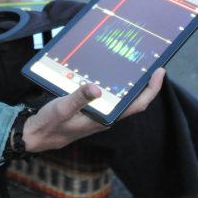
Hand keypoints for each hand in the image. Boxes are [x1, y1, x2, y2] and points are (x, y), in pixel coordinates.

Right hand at [22, 68, 164, 152]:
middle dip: (144, 83)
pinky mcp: (92, 111)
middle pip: (133, 99)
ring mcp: (100, 114)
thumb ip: (79, 98)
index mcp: (105, 118)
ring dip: (130, 83)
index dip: (151, 89)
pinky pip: (110, 97)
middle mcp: (106, 117)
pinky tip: (111, 73)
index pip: (137, 105)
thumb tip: (96, 88)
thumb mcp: (62, 108)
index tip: (160, 72)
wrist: (37, 136)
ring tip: (135, 64)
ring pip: (122, 98)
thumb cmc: (50, 124)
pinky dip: (115, 85)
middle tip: (150, 62)